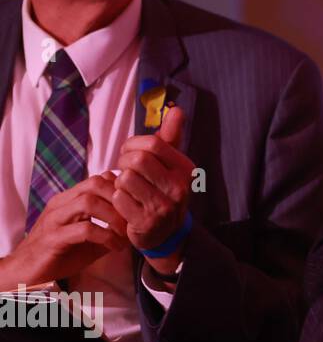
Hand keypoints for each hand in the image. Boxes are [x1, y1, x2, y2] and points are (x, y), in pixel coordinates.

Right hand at [1, 174, 128, 288]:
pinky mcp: (53, 238)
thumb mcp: (91, 240)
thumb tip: (138, 226)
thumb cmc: (60, 254)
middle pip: (95, 183)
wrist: (25, 271)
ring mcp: (55, 219)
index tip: (136, 207)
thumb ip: (110, 229)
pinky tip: (115, 247)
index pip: (100, 178)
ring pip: (88, 201)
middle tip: (133, 218)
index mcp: (70, 199)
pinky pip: (84, 229)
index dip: (122, 189)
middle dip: (119, 198)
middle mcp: (62, 204)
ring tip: (125, 233)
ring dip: (113, 216)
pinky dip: (106, 236)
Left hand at [112, 105, 193, 264]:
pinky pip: (119, 198)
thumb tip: (177, 109)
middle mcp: (179, 187)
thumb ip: (171, 137)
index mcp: (186, 169)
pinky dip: (117, 198)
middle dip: (124, 163)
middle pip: (137, 160)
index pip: (154, 143)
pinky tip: (125, 203)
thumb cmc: (162, 190)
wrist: (165, 232)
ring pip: (126, 178)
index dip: (133, 144)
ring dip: (120, 182)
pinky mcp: (146, 222)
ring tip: (127, 188)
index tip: (129, 153)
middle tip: (125, 171)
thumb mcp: (171, 164)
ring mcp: (164, 206)